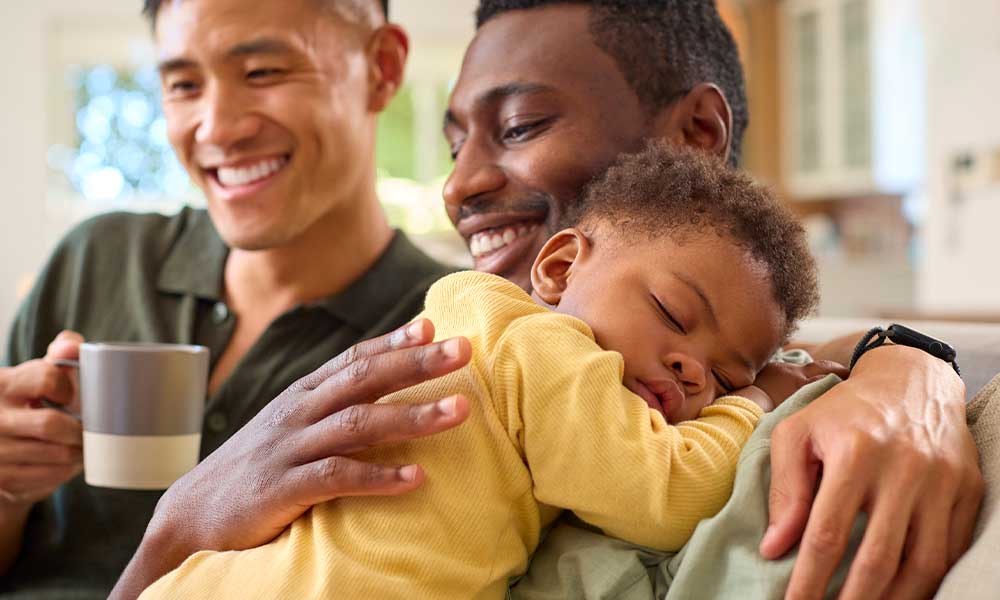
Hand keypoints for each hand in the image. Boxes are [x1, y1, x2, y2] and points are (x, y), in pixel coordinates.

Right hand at [0, 331, 82, 507]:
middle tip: (89, 429)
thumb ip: (59, 354)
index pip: (46, 378)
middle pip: (52, 424)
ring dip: (79, 450)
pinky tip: (67, 462)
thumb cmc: (27, 403)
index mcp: (0, 384)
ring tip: (82, 445)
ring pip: (58, 454)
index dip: (67, 387)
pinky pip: (53, 476)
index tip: (67, 396)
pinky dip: (68, 469)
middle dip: (79, 428)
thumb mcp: (37, 375)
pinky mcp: (3, 480)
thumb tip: (71, 345)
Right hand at [112, 319, 471, 598]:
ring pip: (359, 424)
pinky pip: (336, 478)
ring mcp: (290, 449)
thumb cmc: (255, 467)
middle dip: (417, 362)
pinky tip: (416, 478)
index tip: (435, 325)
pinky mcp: (282, 489)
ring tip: (461, 411)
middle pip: (364, 379)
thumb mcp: (290, 426)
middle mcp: (298, 413)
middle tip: (464, 350)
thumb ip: (331, 404)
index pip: (353, 359)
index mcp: (302, 395)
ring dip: (414, 416)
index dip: (394, 341)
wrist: (189, 514)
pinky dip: (378, 477)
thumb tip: (384, 385)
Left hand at [761, 345, 982, 599]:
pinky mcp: (968, 491)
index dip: (810, 579)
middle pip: (878, 558)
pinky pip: (950, 551)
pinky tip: (900, 594)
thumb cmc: (843, 411)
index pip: (828, 533)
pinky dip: (926, 581)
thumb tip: (775, 547)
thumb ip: (785, 489)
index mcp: (854, 453)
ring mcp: (942, 482)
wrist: (911, 380)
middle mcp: (903, 469)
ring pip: (922, 564)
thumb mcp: (798, 433)